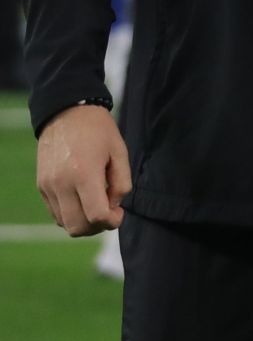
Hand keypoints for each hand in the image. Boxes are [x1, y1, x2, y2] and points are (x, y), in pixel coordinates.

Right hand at [35, 105, 130, 236]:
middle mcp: (62, 184)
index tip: (120, 212)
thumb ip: (122, 182)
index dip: (112, 221)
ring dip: (83, 222)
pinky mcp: (41, 186)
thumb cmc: (99, 130)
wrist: (66, 113)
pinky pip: (55, 213)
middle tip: (110, 213)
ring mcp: (48, 186)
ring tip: (97, 204)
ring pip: (64, 223)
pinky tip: (83, 199)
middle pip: (78, 227)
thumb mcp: (120, 152)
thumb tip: (114, 206)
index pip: (96, 215)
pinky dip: (70, 214)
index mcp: (84, 174)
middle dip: (97, 227)